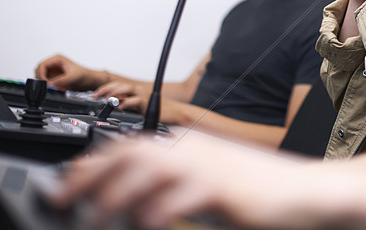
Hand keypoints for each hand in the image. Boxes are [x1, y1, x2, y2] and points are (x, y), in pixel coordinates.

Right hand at [34, 54, 104, 90]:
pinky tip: (56, 88)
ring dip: (45, 83)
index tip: (45, 82)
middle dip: (42, 79)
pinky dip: (48, 86)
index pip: (42, 65)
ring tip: (54, 87)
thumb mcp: (73, 77)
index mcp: (57, 59)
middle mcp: (54, 63)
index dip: (41, 74)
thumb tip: (50, 84)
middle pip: (39, 70)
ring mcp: (54, 70)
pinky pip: (46, 81)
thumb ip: (61, 80)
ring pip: (41, 76)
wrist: (90, 80)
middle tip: (48, 86)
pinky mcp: (55, 77)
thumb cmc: (85, 75)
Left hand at [52, 135, 325, 228]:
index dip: (93, 161)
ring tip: (94, 219)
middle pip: (129, 152)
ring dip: (114, 195)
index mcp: (188, 144)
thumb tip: (132, 201)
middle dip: (90, 175)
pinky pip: (177, 198)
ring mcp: (207, 166)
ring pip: (146, 171)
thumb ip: (172, 186)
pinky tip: (144, 226)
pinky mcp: (221, 188)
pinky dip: (155, 213)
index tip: (66, 180)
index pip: (130, 144)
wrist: (304, 192)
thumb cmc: (258, 192)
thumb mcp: (207, 184)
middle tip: (61, 200)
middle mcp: (192, 149)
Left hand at [94, 81, 149, 113]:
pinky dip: (126, 102)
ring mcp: (142, 94)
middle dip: (106, 89)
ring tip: (106, 99)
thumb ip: (126, 101)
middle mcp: (137, 90)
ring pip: (127, 88)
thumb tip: (114, 102)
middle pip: (120, 84)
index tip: (95, 94)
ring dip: (115, 92)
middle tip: (95, 95)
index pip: (117, 85)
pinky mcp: (146, 101)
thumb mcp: (136, 105)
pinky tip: (120, 107)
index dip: (105, 88)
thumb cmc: (153, 108)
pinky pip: (135, 100)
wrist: (170, 111)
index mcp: (134, 90)